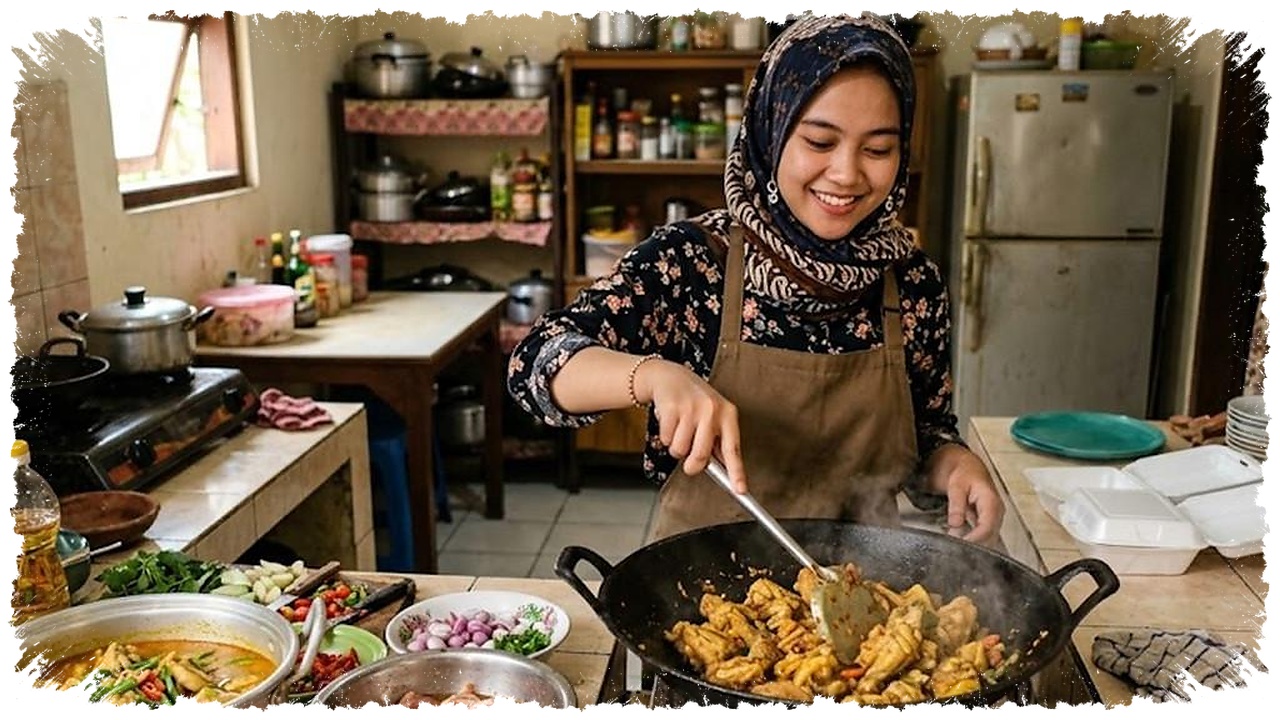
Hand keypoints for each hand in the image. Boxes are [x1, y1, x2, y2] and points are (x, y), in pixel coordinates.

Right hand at [633, 359, 747, 492]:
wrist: (670, 376)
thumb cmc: (695, 403)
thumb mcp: (714, 417)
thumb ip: (718, 442)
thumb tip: (723, 473)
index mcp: (728, 414)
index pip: (733, 449)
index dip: (737, 472)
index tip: (740, 489)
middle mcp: (712, 410)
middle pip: (701, 456)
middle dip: (692, 465)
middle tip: (689, 462)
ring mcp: (692, 408)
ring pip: (680, 450)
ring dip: (676, 447)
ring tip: (680, 431)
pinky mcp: (672, 408)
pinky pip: (667, 439)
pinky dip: (665, 437)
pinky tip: (670, 422)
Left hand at [926, 444, 1004, 544]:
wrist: (967, 467)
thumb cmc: (963, 473)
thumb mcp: (956, 486)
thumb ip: (956, 505)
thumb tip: (955, 523)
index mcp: (991, 501)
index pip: (986, 527)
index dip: (974, 539)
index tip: (959, 545)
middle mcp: (996, 512)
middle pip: (989, 537)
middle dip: (973, 545)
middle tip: (954, 549)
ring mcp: (993, 518)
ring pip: (988, 539)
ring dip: (973, 545)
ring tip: (955, 546)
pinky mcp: (988, 522)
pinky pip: (983, 536)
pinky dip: (973, 541)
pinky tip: (960, 542)